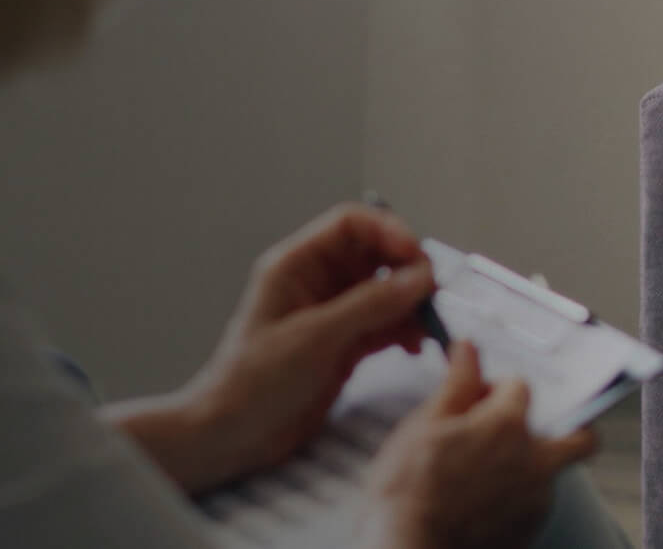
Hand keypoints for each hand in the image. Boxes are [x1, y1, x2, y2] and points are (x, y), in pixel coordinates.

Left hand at [116, 203, 435, 492]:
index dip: (388, 231)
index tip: (417, 256)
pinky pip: (385, 324)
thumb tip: (419, 279)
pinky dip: (404, 331)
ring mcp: (333, 314)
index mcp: (296, 267)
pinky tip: (414, 346)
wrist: (231, 437)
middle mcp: (316, 283)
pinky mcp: (344, 344)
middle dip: (406, 270)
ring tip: (426, 326)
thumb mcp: (312, 338)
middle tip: (430, 293)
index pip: (350, 225)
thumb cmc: (251, 383)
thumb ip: (368, 305)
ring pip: (385, 291)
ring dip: (410, 304)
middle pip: (374, 255)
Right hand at [372, 340, 600, 548]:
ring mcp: (537, 499)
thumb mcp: (423, 426)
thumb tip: (468, 349)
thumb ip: (456, 384)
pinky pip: (536, 504)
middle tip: (533, 430)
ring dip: (533, 465)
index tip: (476, 400)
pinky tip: (484, 503)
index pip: (519, 386)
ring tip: (488, 475)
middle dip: (568, 426)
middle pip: (579, 435)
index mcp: (508, 425)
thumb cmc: (407, 492)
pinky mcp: (530, 529)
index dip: (494, 390)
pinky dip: (519, 498)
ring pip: (554, 471)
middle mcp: (534, 459)